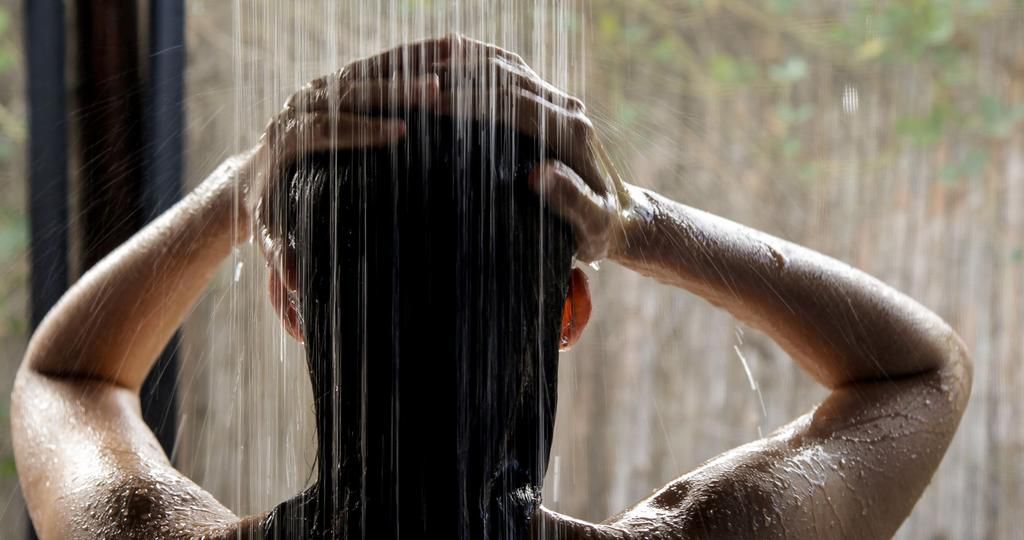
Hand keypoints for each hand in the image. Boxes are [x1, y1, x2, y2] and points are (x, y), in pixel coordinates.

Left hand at [239, 63, 442, 287]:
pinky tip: (437, 59)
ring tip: (443, 73)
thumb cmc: (266, 209)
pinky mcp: (331, 86)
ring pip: (361, 73)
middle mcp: (298, 107)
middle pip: (346, 90)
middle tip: (433, 91)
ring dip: (403, 71)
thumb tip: (297, 281)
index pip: (324, 127)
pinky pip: (369, 69)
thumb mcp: (269, 233)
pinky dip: (402, 63)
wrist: (251, 180)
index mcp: (284, 139)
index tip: (397, 132)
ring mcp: (315, 92)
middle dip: (391, 90)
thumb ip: (280, 254)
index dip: (361, 128)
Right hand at [394, 34, 638, 261]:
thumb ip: (571, 202)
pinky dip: (476, 64)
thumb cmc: (603, 229)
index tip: (433, 104)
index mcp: (573, 134)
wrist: (623, 216)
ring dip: (465, 63)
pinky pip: (508, 74)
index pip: (516, 104)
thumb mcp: (591, 226)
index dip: (474, 101)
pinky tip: (444, 65)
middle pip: (507, 76)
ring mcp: (558, 103)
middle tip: (413, 83)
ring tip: (419, 69)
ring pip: (506, 66)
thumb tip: (540, 175)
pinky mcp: (548, 105)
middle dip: (460, 76)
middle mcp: (567, 109)